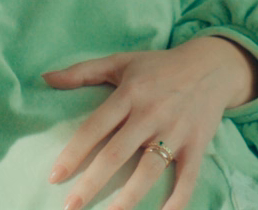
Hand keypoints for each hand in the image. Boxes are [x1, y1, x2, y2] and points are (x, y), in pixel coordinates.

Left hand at [44, 37, 257, 209]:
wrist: (212, 66)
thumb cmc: (159, 67)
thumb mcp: (121, 62)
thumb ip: (83, 71)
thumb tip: (46, 78)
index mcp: (129, 94)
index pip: (95, 127)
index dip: (73, 153)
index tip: (55, 176)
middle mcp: (151, 114)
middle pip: (117, 153)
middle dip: (92, 183)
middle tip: (70, 206)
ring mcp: (176, 131)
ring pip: (149, 169)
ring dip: (129, 197)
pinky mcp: (197, 145)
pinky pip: (187, 177)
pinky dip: (177, 200)